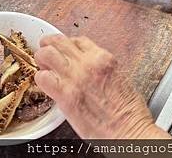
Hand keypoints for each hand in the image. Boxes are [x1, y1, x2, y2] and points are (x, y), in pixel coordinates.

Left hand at [34, 35, 170, 139]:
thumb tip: (87, 68)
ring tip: (43, 68)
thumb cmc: (129, 112)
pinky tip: (46, 85)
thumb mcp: (119, 78)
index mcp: (103, 58)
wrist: (129, 131)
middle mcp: (88, 63)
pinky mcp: (65, 95)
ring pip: (46, 54)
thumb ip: (100, 68)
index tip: (65, 52)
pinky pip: (43, 77)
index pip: (77, 40)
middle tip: (46, 54)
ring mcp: (75, 77)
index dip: (67, 45)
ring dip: (42, 59)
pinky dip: (41, 79)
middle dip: (49, 46)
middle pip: (58, 41)